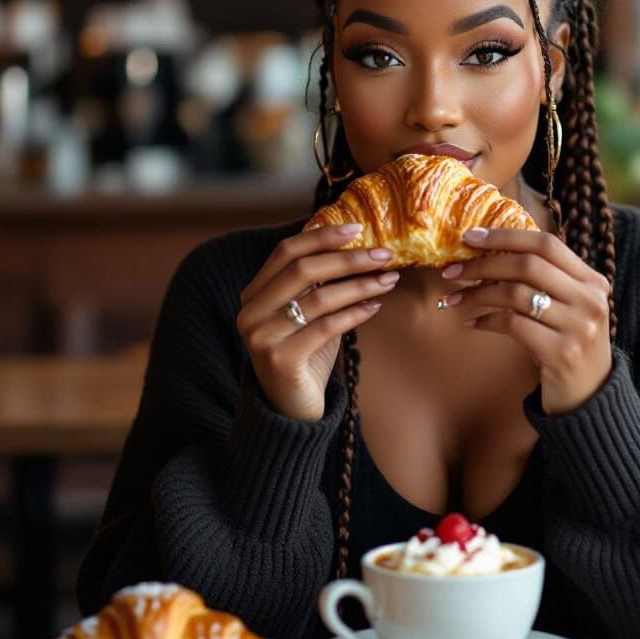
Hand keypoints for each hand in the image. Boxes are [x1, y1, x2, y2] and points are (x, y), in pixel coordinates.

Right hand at [235, 224, 398, 420]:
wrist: (290, 410)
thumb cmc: (306, 355)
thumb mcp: (310, 313)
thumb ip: (321, 284)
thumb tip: (359, 246)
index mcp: (254, 294)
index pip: (286, 252)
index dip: (321, 236)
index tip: (357, 228)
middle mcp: (251, 312)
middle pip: (302, 270)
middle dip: (348, 259)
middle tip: (384, 254)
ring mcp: (262, 337)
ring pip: (318, 298)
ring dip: (360, 285)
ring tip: (388, 279)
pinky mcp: (281, 360)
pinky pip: (326, 327)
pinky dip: (355, 313)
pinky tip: (376, 307)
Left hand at [439, 227, 612, 415]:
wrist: (589, 398)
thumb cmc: (567, 345)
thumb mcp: (568, 307)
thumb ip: (545, 280)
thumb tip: (489, 251)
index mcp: (593, 281)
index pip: (546, 244)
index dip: (505, 236)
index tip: (470, 237)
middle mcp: (590, 299)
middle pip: (528, 265)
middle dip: (483, 264)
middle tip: (453, 270)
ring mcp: (578, 326)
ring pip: (516, 294)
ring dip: (478, 294)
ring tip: (455, 298)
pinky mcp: (561, 352)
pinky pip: (512, 325)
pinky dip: (486, 321)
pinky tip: (472, 323)